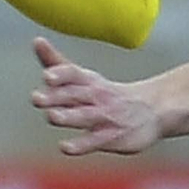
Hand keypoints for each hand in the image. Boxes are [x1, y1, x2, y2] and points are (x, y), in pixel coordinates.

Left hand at [30, 37, 160, 156]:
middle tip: (36, 98)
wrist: (152, 110)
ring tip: (51, 116)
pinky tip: (65, 147)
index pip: (74, 74)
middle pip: (75, 95)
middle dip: (56, 96)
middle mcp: (96, 97)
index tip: (46, 75)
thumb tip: (37, 40)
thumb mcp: (84, 76)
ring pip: (85, 116)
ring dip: (68, 117)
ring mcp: (105, 117)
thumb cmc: (108, 93)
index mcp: (88, 81)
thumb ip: (57, 63)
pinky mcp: (112, 137)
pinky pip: (95, 141)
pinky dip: (81, 144)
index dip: (60, 74)